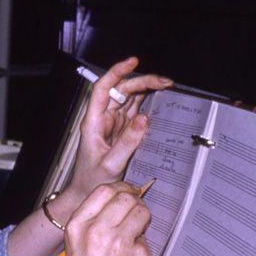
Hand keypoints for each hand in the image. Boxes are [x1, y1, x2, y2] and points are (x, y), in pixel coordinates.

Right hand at [62, 182, 150, 255]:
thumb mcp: (77, 246)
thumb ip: (94, 222)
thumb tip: (122, 200)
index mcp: (77, 226)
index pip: (104, 190)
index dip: (120, 189)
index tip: (128, 194)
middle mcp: (95, 230)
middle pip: (125, 196)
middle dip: (135, 202)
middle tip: (137, 215)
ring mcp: (117, 242)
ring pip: (141, 212)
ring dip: (143, 220)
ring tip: (137, 235)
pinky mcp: (136, 255)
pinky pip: (147, 239)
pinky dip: (144, 246)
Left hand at [67, 57, 172, 199]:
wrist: (88, 193)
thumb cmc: (92, 181)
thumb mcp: (111, 164)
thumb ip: (127, 142)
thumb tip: (144, 118)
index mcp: (93, 122)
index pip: (103, 89)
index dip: (116, 72)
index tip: (133, 62)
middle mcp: (103, 118)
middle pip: (121, 90)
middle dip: (142, 81)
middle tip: (166, 83)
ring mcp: (114, 124)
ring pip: (130, 98)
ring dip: (148, 90)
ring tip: (167, 86)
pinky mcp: (123, 131)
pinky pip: (136, 111)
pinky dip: (149, 104)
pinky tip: (162, 100)